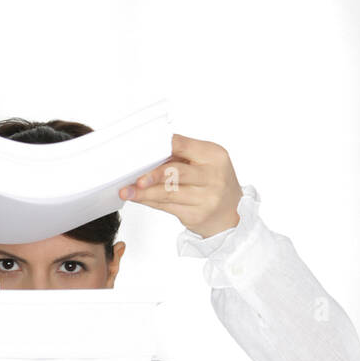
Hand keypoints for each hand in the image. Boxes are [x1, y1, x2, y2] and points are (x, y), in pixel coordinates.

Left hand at [119, 132, 242, 238]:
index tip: (141, 150)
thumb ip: (182, 155)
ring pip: (168, 193)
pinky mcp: (196, 215)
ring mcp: (206, 198)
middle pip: (176, 173)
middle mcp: (213, 176)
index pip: (183, 145)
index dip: (160, 147)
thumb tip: (147, 153)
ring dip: (144, 193)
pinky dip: (150, 202)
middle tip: (135, 179)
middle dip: (152, 176)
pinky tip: (139, 198)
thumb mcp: (206, 162)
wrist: (232, 213)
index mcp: (214, 155)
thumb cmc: (214, 182)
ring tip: (127, 191)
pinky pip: (167, 207)